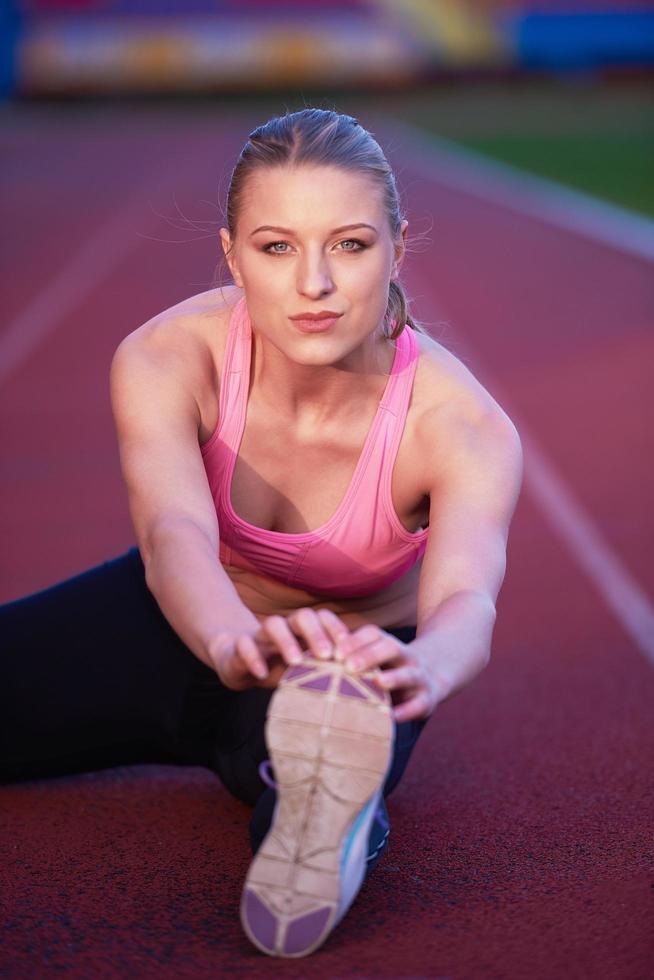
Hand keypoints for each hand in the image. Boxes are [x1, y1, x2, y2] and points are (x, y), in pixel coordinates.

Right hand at [207, 606, 351, 691]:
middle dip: (316, 634)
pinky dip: (253, 656)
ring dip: (286, 641)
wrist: (234, 662)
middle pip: (302, 617)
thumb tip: (360, 686)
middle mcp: (284, 628)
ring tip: (297, 662)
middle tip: (328, 656)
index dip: (335, 629)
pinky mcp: (238, 647)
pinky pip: (244, 645)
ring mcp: (260, 635)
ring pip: (273, 624)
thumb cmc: (277, 668)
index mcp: (302, 631)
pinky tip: (262, 672)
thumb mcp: (302, 671)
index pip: (322, 618)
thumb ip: (324, 672)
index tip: (349, 649)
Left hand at [337, 623, 446, 721]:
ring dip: (394, 677)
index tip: (335, 652)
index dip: (355, 640)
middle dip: (370, 655)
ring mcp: (420, 676)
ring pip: (409, 673)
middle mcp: (406, 656)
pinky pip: (420, 703)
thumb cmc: (389, 670)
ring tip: (378, 682)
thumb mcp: (374, 659)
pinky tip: (392, 716)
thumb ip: (350, 658)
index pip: (373, 634)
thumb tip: (311, 660)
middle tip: (348, 666)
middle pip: (391, 647)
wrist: (432, 678)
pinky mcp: (428, 699)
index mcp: (389, 644)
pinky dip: (407, 710)